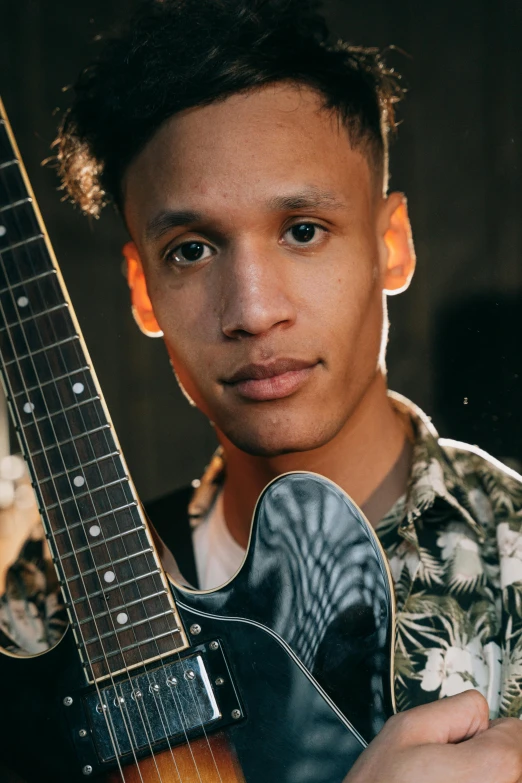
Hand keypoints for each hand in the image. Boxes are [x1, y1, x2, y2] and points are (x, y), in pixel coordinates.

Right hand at [344, 690, 521, 781]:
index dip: (477, 731)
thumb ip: (457, 708)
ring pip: (501, 778)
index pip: (513, 729)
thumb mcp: (408, 727)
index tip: (455, 744)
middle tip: (443, 770)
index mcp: (495, 766)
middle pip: (510, 757)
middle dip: (480, 757)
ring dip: (477, 778)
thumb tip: (483, 712)